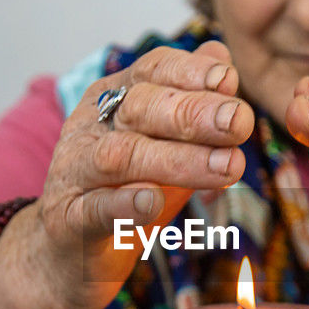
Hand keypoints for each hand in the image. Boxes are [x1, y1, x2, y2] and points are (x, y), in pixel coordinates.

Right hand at [24, 41, 254, 308]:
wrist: (71, 252)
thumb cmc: (126, 189)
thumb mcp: (164, 143)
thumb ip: (191, 102)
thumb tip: (220, 55)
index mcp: (114, 99)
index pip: (151, 70)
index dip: (189, 73)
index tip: (230, 81)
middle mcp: (90, 128)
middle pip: (140, 109)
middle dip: (194, 114)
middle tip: (240, 122)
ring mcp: (75, 173)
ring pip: (122, 157)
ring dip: (177, 160)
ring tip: (225, 167)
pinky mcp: (68, 221)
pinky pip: (95, 209)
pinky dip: (124, 204)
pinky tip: (152, 201)